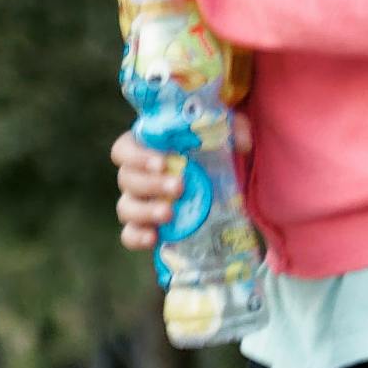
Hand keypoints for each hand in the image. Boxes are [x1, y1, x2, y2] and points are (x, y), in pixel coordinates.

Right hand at [112, 112, 246, 251]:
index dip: (137, 156)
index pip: (123, 150)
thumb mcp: (223, 132)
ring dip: (145, 211)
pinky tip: (153, 238)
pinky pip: (129, 235)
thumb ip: (234, 129)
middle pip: (127, 179)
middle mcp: (135, 176)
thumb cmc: (208, 150)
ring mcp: (137, 203)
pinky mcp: (145, 227)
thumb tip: (244, 144)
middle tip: (180, 187)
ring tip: (169, 214)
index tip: (163, 163)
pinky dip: (137, 237)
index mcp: (144, 149)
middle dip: (152, 184)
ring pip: (125, 208)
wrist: (213, 180)